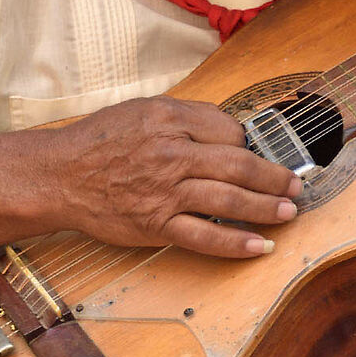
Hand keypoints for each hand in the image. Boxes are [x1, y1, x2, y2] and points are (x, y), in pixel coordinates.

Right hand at [34, 96, 303, 260]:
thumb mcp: (142, 111)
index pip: (229, 130)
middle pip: (239, 165)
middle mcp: (172, 153)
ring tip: (288, 212)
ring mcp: (166, 191)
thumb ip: (185, 118)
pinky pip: (205, 235)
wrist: (60, 175)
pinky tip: (260, 245)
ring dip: (266, 207)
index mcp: (170, 119)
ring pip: (229, 199)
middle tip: (295, 185)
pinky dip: (236, 242)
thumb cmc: (99, 142)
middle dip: (274, 177)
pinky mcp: (157, 224)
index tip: (265, 155)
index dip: (252, 144)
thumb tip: (230, 131)